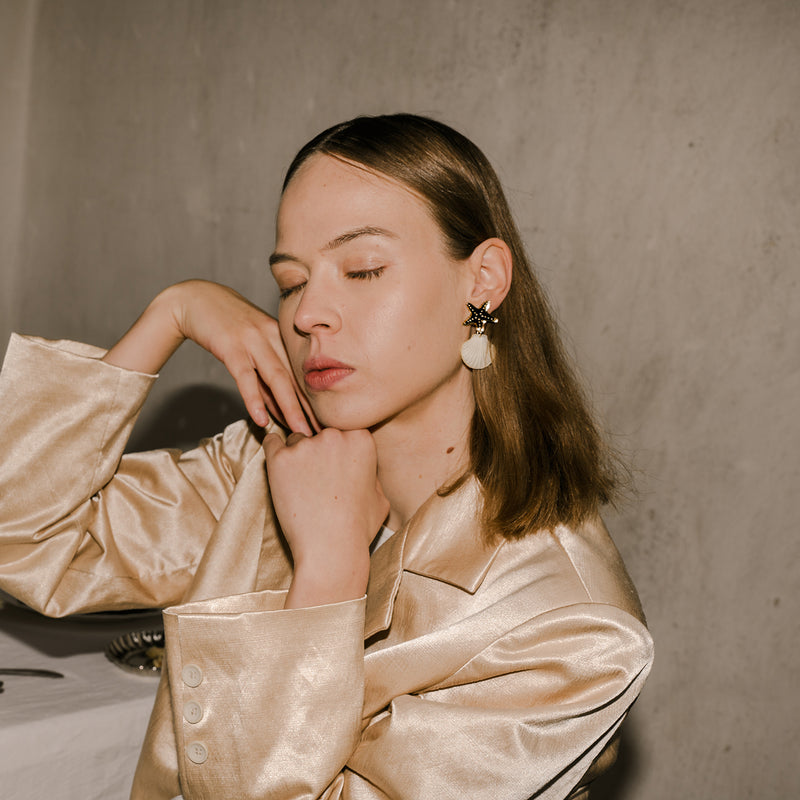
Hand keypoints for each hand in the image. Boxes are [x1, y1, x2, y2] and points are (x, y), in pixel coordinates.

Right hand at [104, 280, 317, 434]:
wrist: (195, 298)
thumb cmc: (225, 324)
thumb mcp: (251, 344)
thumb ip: (264, 374)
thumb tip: (278, 406)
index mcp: (280, 336)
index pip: (301, 373)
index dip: (313, 400)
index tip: (324, 422)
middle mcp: (272, 337)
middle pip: (295, 377)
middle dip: (309, 408)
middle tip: (320, 432)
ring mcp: (252, 340)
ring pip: (277, 378)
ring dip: (290, 407)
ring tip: (299, 430)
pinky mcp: (231, 346)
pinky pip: (245, 377)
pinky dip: (254, 399)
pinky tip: (261, 419)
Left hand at [263, 428, 389, 608]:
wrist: (331, 549)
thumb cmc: (357, 527)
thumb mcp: (380, 498)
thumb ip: (371, 475)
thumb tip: (364, 470)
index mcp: (361, 439)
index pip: (342, 431)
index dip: (338, 450)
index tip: (334, 468)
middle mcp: (334, 435)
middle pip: (318, 434)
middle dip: (317, 452)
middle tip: (316, 480)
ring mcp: (306, 445)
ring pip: (295, 441)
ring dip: (296, 457)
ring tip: (300, 486)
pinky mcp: (280, 458)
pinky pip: (271, 442)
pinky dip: (273, 452)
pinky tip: (279, 469)